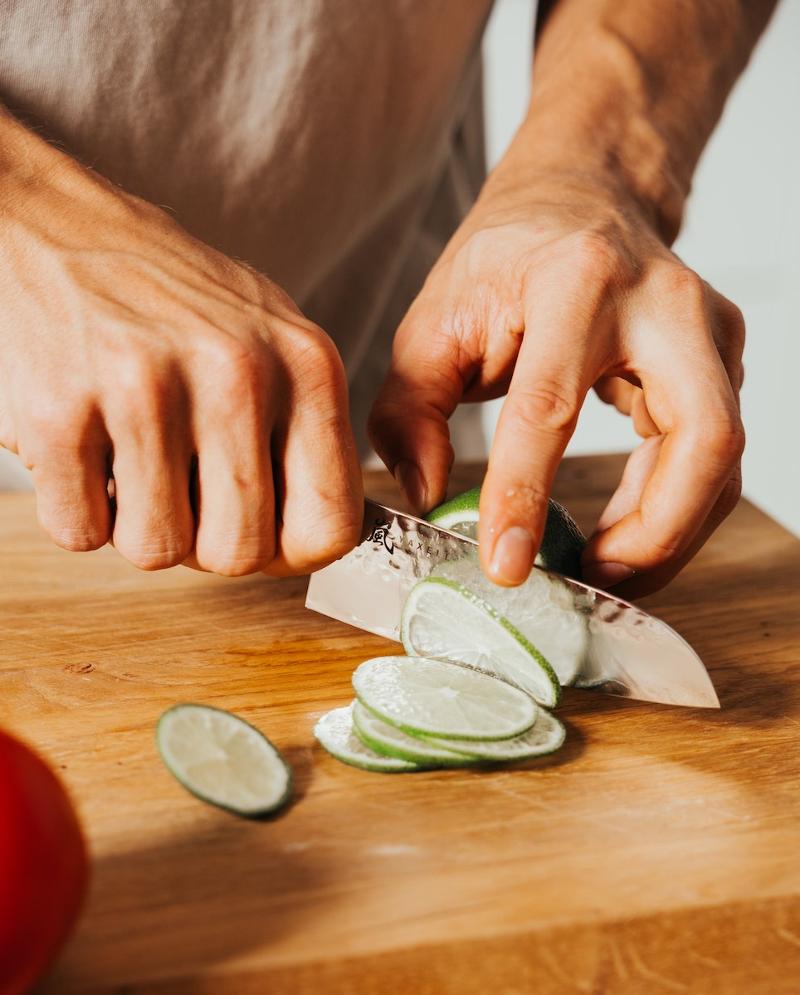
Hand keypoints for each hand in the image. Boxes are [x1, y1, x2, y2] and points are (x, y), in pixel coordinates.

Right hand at [0, 116, 361, 574]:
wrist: (57, 226)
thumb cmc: (174, 297)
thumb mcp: (273, 341)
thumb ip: (306, 435)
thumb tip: (319, 541)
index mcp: (306, 363)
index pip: (331, 526)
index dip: (292, 554)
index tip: (263, 539)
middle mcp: (236, 372)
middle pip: (238, 554)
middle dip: (204, 543)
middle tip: (180, 493)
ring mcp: (145, 387)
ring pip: (156, 551)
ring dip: (136, 525)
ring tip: (131, 459)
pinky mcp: (59, 408)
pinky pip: (79, 532)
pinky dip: (75, 508)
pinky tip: (83, 448)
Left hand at [368, 169, 743, 597]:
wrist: (580, 199)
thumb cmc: (501, 262)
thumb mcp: (431, 324)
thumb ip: (410, 412)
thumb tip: (432, 497)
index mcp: (573, 280)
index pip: (551, 406)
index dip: (526, 495)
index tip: (505, 565)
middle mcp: (660, 301)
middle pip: (700, 435)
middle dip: (654, 531)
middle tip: (592, 579)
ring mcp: (707, 327)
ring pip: (723, 455)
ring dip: (670, 531)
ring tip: (604, 568)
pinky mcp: (723, 356)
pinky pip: (714, 452)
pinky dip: (675, 507)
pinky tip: (626, 533)